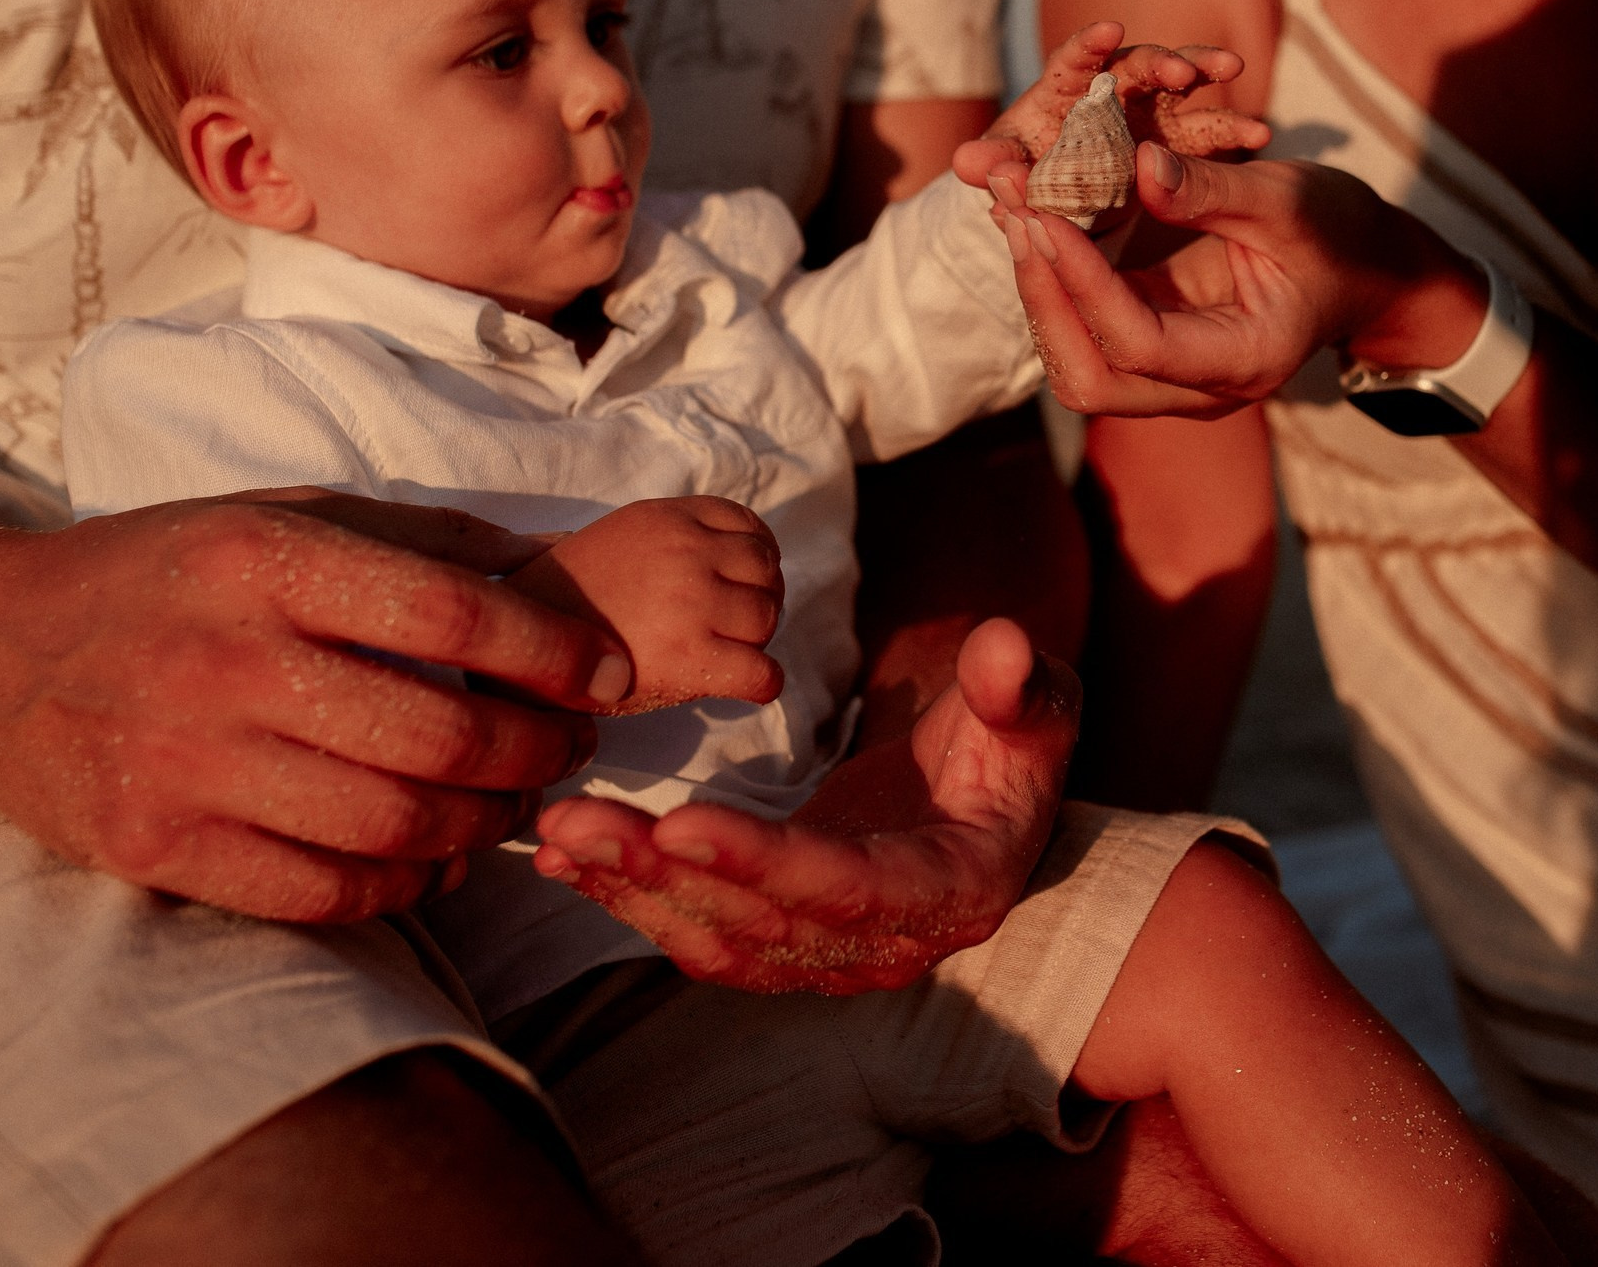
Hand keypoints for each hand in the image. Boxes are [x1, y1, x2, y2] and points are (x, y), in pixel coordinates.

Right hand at [0, 490, 630, 921]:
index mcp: (265, 561)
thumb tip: (547, 564)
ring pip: (393, 825)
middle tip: (564, 750)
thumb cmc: (161, 574)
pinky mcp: (155, 848)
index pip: (455, 615)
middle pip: (438, 735)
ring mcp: (185, 764)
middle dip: (534, 752)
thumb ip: (415, 538)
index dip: (555, 653)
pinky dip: (404, 888)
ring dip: (481, 825)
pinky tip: (433, 860)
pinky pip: (322, 894)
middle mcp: (225, 661)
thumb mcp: (276, 515)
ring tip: (507, 803)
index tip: (610, 674)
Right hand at [504, 497, 784, 712]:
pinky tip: (741, 687)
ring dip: (755, 640)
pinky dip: (762, 684)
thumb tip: (721, 551)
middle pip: (767, 572)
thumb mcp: (617, 538)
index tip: (741, 584)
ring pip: (768, 618)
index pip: (750, 527)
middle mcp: (687, 553)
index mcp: (668, 518)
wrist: (514, 650)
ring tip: (723, 653)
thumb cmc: (564, 601)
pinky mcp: (694, 660)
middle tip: (730, 627)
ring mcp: (694, 604)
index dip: (755, 560)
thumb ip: (671, 537)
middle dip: (758, 599)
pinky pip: (764, 672)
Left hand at [532, 616, 1077, 993]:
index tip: (681, 823)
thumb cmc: (1013, 748)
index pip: (848, 887)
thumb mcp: (1037, 710)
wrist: (994, 805)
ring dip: (631, 889)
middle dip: (662, 874)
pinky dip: (633, 896)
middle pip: (760, 922)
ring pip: (716, 936)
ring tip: (560, 833)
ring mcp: (828, 952)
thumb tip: (1005, 646)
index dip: (764, 861)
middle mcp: (885, 944)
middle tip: (579, 820)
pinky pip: (700, 929)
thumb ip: (1019, 689)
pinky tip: (571, 855)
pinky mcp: (783, 937)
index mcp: (951, 891)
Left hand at [961, 22, 1271, 236]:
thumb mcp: (1011, 171)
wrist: (1059, 199)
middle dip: (1163, 60)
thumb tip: (967, 160)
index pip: (1075, 59)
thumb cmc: (1029, 173)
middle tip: (1186, 68)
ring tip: (1235, 70)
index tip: (1107, 31)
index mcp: (1066, 89)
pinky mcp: (1177, 140)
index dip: (1088, 45)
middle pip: (1140, 64)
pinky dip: (1232, 130)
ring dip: (1208, 74)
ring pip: (1183, 87)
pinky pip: (1207, 132)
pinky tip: (1262, 137)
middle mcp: (1113, 90)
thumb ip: (994, 166)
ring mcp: (1150, 112)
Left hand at [979, 143, 1486, 415]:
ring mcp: (1175, 378)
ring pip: (1077, 363)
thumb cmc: (1341, 234)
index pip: (1141, 343)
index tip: (1047, 219)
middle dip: (1044, 299)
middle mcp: (1203, 390)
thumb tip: (1137, 163)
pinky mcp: (1154, 349)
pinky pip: (1087, 331)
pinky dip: (1057, 282)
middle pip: (1092, 379)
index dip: (1086, 285)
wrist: (1367, 269)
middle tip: (1015, 215)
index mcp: (1245, 359)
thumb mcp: (1288, 201)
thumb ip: (1213, 190)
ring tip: (1012, 208)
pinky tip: (1035, 220)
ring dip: (1039, 290)